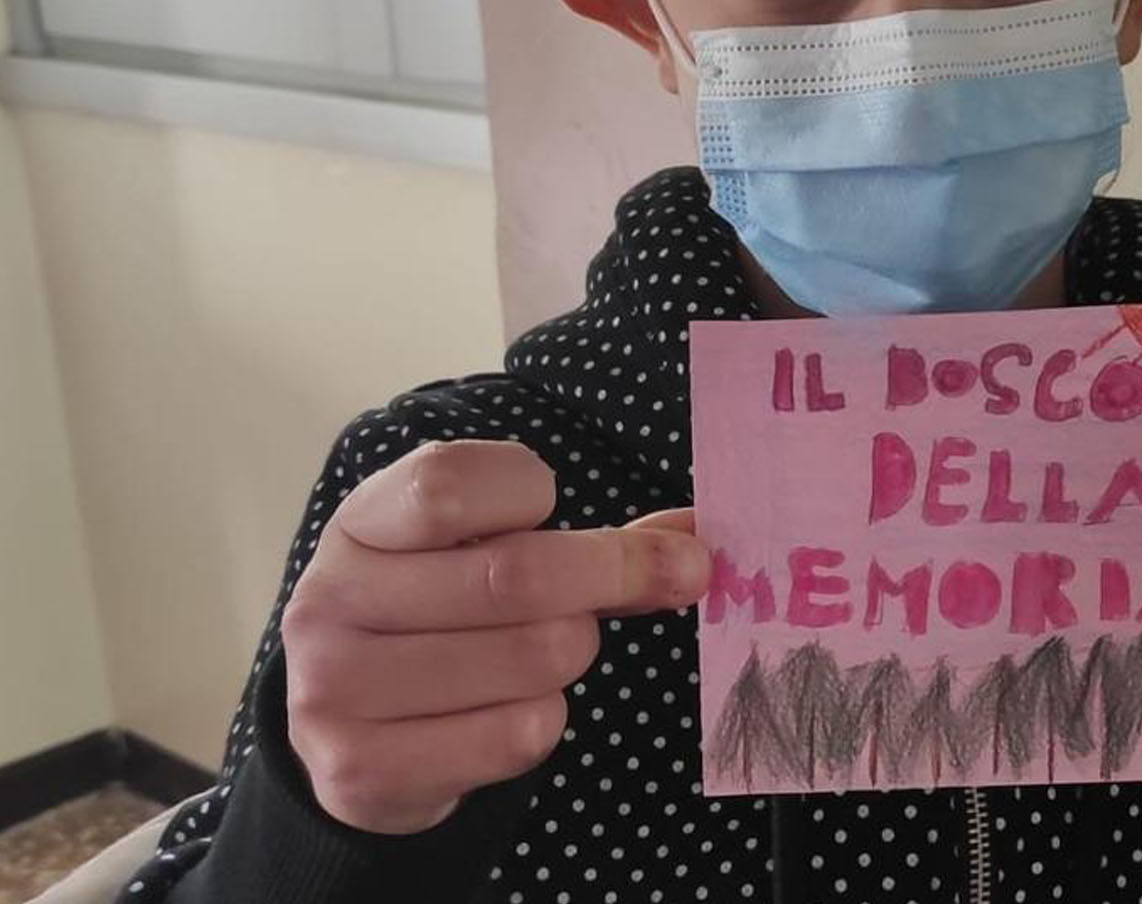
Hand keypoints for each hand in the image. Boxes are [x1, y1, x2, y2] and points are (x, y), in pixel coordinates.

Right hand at [283, 440, 709, 833]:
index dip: (530, 492)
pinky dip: (545, 720)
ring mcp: (334, 690)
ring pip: (535, 658)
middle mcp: (329, 600)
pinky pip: (520, 735)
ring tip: (542, 652)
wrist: (348, 726)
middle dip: (608, 577)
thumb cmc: (441, 612)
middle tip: (652, 579)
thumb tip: (697, 543)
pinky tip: (508, 710)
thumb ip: (593, 539)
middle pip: (518, 577)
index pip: (451, 484)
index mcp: (360, 523)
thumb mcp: (486, 548)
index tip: (554, 510)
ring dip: (573, 654)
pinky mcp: (362, 771)